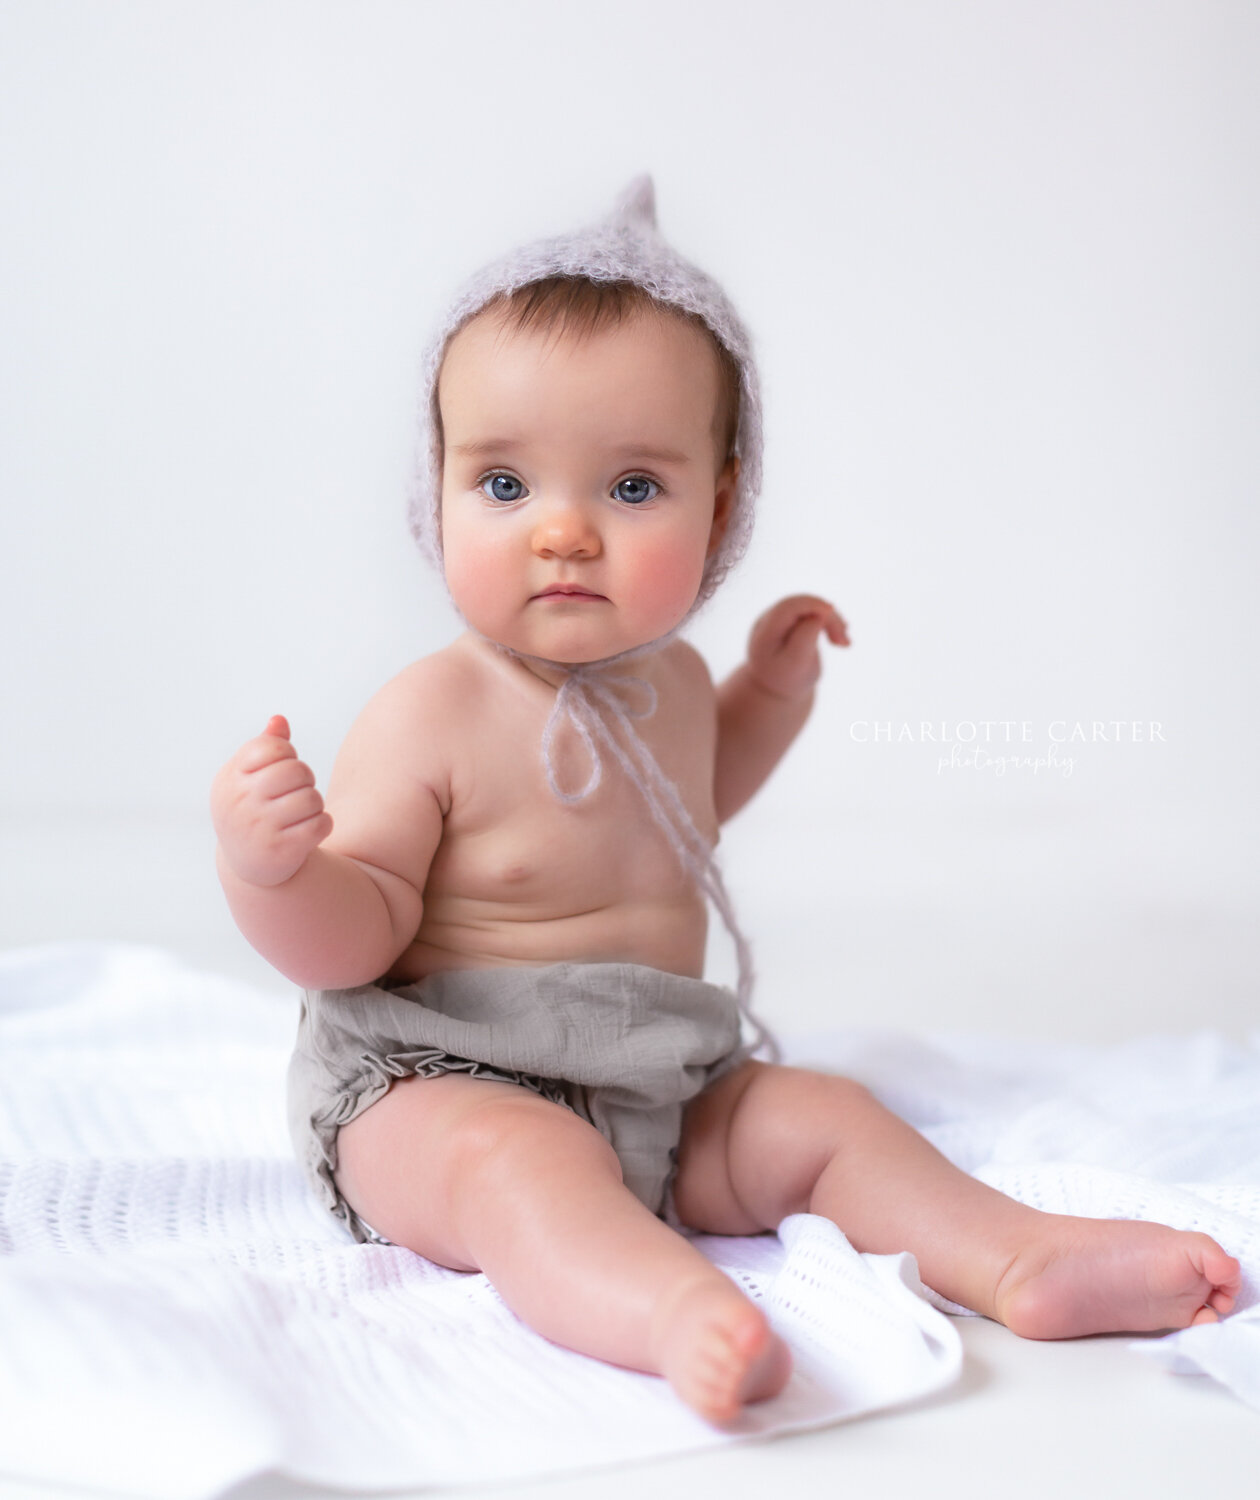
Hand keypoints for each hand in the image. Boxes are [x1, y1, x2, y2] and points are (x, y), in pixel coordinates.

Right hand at [210, 715, 333, 886]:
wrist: (248, 864)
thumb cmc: (253, 808)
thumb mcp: (248, 777)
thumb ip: (264, 746)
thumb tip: (279, 720)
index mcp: (230, 779)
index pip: (272, 748)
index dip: (287, 754)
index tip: (282, 766)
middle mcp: (240, 802)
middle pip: (296, 771)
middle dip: (305, 779)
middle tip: (298, 790)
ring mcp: (259, 828)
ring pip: (312, 798)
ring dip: (315, 804)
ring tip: (301, 812)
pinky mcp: (281, 851)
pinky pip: (321, 824)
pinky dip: (322, 825)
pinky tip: (309, 830)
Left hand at [746, 595, 849, 700]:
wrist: (776, 690)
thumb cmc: (788, 679)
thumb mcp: (796, 664)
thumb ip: (806, 638)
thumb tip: (821, 613)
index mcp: (765, 632)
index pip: (788, 607)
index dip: (812, 604)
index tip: (832, 611)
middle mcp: (769, 620)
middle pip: (802, 605)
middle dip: (828, 617)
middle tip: (845, 643)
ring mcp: (779, 619)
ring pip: (811, 607)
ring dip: (832, 622)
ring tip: (845, 644)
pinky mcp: (790, 621)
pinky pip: (812, 613)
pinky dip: (828, 623)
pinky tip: (840, 638)